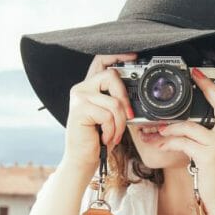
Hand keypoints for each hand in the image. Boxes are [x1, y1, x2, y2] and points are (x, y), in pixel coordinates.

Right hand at [60, 53, 136, 175]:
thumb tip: (135, 95)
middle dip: (125, 98)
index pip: (101, 62)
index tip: (133, 56)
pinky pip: (108, 115)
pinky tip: (104, 137)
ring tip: (113, 135)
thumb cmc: (97, 138)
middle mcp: (81, 88)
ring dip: (119, 124)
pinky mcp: (80, 109)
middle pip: (111, 76)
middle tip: (127, 117)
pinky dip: (112, 130)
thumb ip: (117, 101)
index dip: (117, 56)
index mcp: (89, 87)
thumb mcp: (110, 116)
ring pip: (114, 102)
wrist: (83, 159)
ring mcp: (79, 97)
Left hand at [155, 63, 214, 214]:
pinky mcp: (208, 156)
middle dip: (207, 86)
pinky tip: (159, 143)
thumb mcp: (212, 158)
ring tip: (156, 130)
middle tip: (195, 72)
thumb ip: (203, 142)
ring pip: (191, 126)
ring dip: (170, 127)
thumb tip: (181, 130)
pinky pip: (184, 142)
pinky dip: (168, 141)